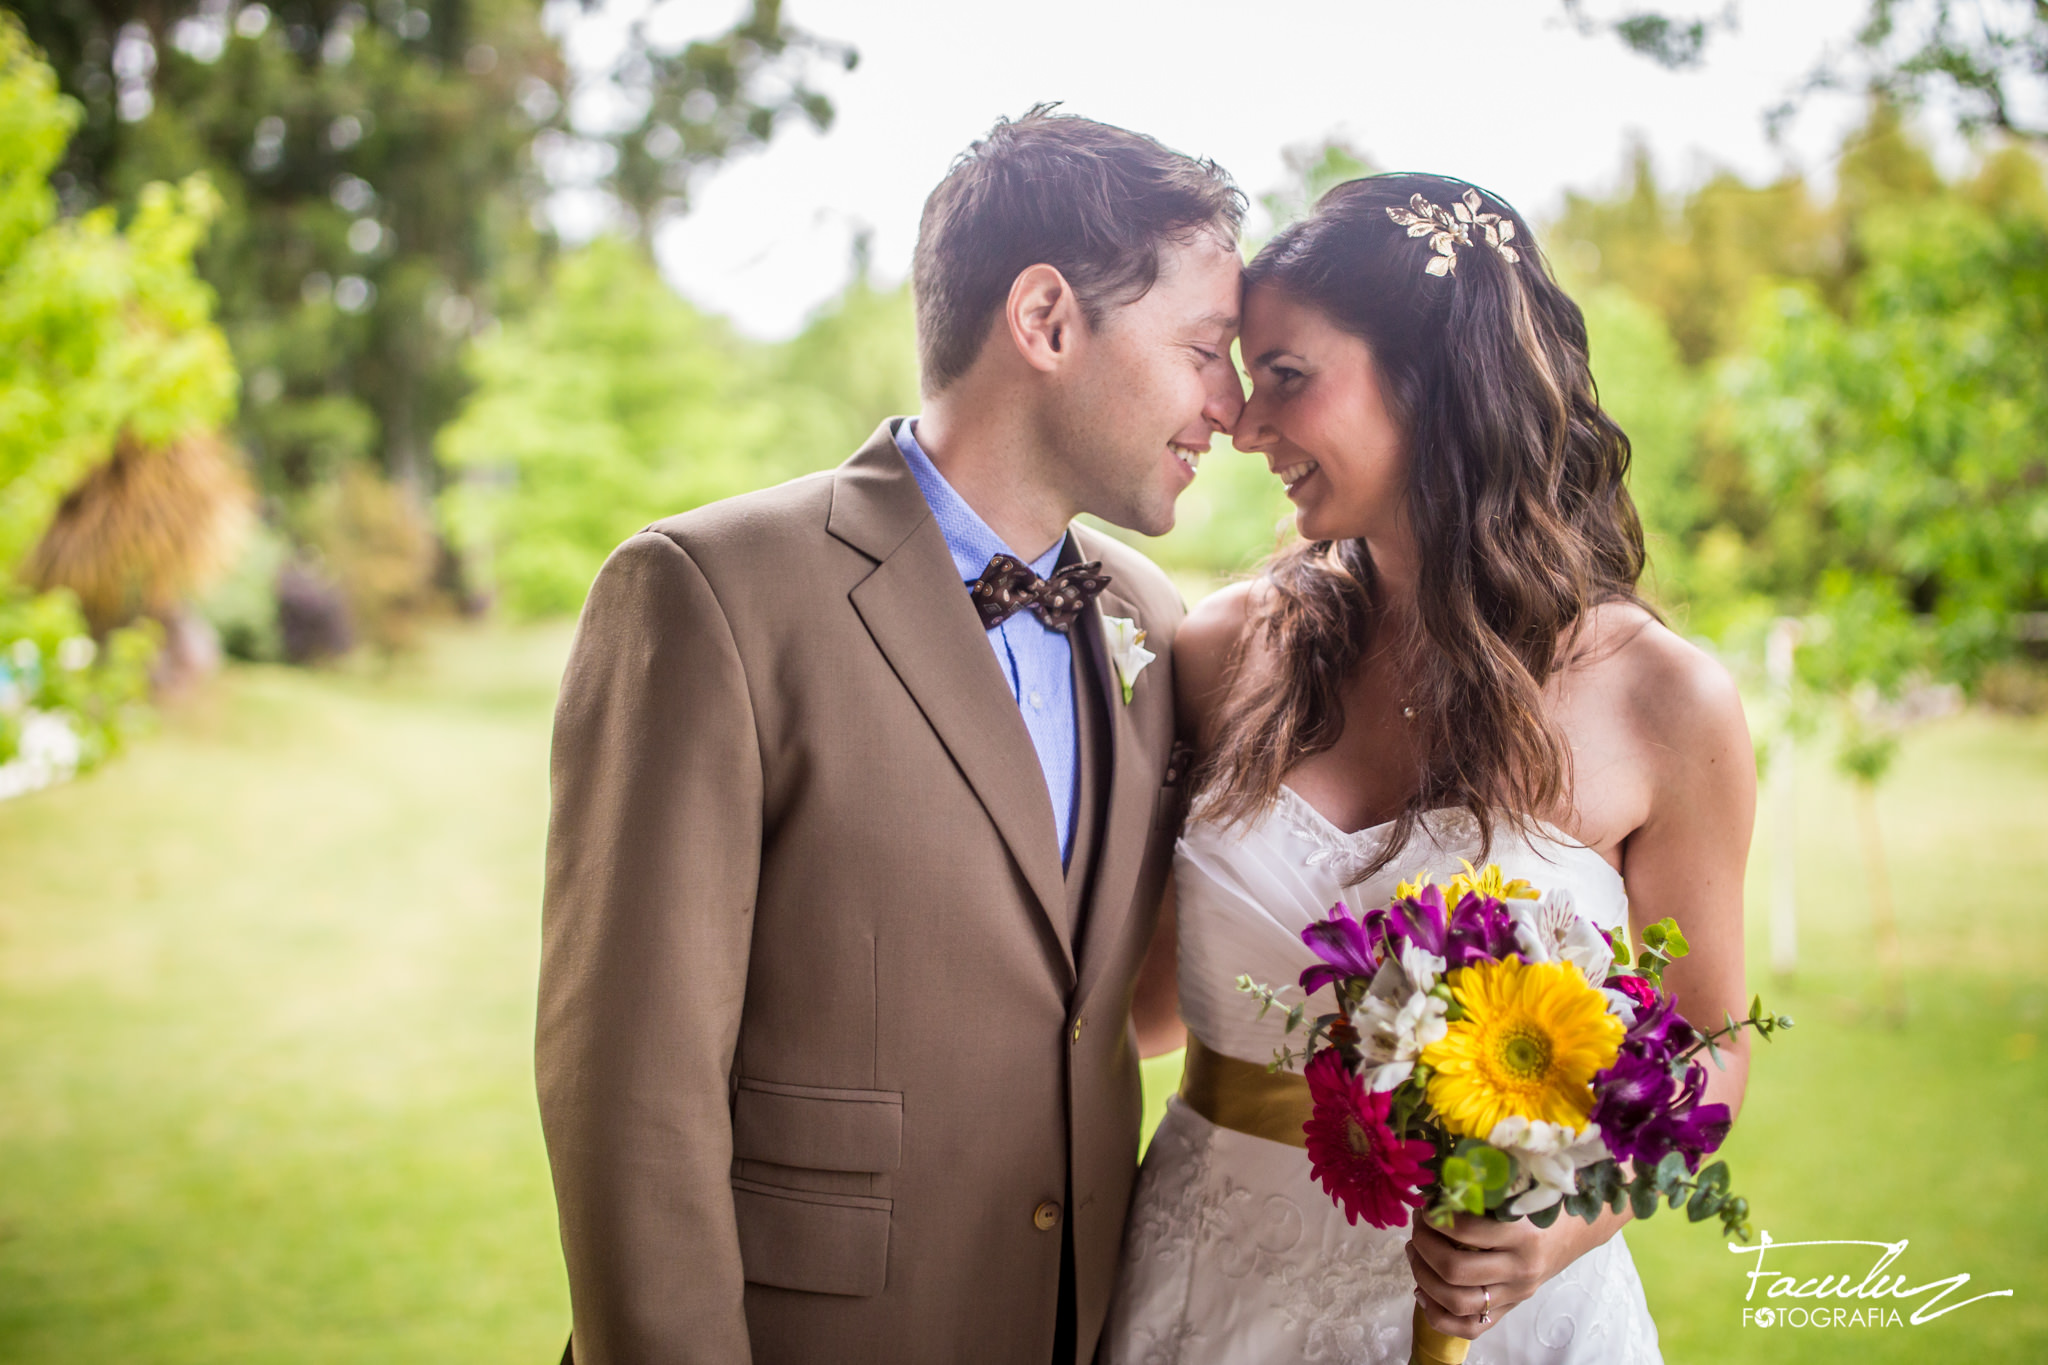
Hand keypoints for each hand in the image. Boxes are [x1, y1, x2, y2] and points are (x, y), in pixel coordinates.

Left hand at [1406, 1207, 1612, 1340]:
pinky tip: (1422, 1291)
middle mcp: (1519, 1269)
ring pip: (1456, 1302)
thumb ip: (1481, 1193)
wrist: (1577, 1232)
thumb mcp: (1517, 1193)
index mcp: (1522, 1234)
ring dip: (1423, 1277)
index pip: (1465, 1231)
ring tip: (1415, 1251)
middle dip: (1424, 1246)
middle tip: (1417, 1227)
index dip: (1435, 1218)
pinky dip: (1437, 1315)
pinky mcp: (1508, 1310)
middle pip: (1455, 1270)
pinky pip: (1468, 1328)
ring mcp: (1514, 1295)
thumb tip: (1432, 1191)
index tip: (1426, 1206)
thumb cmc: (1542, 1205)